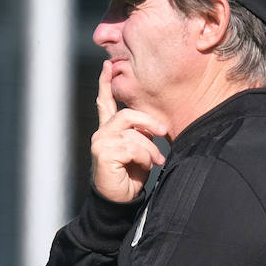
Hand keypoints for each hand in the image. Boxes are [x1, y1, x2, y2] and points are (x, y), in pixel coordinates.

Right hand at [91, 61, 166, 201]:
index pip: (105, 102)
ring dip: (150, 149)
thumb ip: (142, 135)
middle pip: (128, 115)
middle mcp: (102, 133)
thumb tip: (157, 127)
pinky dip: (144, 158)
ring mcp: (101, 143)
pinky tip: (144, 166)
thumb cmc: (132, 175)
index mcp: (109, 130)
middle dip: (149, 123)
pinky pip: (132, 148)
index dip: (106, 83)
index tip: (108, 65)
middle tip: (165, 132)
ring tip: (155, 161)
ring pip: (134, 134)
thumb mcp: (141, 151)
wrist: (121, 200)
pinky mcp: (103, 154)